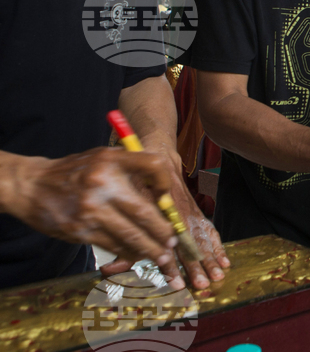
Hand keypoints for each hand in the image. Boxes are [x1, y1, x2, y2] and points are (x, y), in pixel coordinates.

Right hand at [8, 148, 184, 286]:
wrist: (33, 186)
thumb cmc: (76, 172)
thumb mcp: (104, 157)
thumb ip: (132, 168)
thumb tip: (162, 194)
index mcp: (112, 160)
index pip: (153, 165)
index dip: (165, 182)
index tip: (167, 198)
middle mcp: (103, 184)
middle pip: (145, 212)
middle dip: (163, 231)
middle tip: (173, 242)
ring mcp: (91, 209)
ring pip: (130, 234)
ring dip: (149, 249)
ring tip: (162, 255)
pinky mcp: (81, 230)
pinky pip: (112, 244)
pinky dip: (128, 251)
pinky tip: (137, 255)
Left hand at [100, 176, 228, 290]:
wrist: (157, 152)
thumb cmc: (138, 177)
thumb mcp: (127, 201)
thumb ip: (126, 236)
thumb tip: (114, 267)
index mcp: (164, 210)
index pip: (170, 243)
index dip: (173, 264)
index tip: (177, 283)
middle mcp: (181, 212)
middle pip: (191, 242)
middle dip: (198, 265)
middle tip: (202, 284)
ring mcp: (191, 211)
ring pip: (203, 237)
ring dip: (211, 258)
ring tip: (218, 275)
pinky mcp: (196, 211)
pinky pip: (210, 229)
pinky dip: (218, 246)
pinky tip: (224, 260)